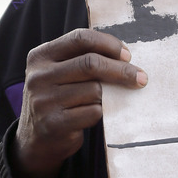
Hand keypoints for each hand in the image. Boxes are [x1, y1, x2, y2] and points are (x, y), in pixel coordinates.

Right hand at [13, 28, 146, 177]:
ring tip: (106, 101)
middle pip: (90, 63)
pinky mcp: (54, 124)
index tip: (127, 55)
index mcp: (40, 56)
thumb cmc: (58, 99)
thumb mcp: (59, 73)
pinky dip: (101, 113)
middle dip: (121, 70)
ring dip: (109, 96)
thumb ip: (82, 60)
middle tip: (141, 78)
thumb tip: (125, 57)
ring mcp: (44, 101)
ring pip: (95, 90)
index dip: (108, 44)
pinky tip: (93, 115)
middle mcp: (39, 76)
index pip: (80, 38)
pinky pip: (93, 112)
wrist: (36, 139)